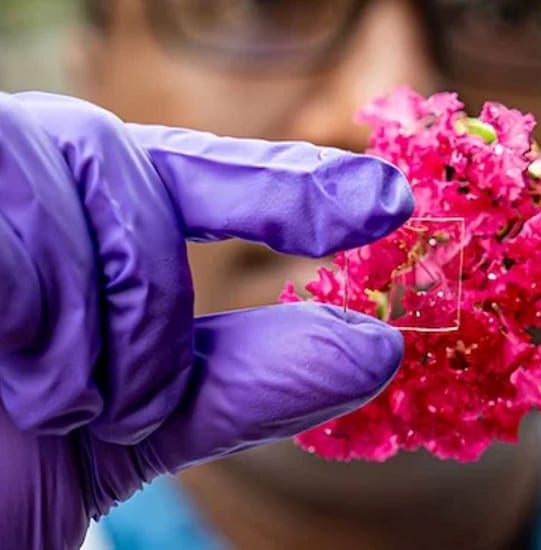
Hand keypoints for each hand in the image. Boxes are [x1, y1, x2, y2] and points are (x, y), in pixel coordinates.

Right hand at [0, 92, 412, 548]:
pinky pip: (19, 239)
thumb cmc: (12, 460)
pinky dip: (37, 321)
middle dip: (155, 313)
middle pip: (141, 184)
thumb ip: (253, 380)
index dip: (296, 183)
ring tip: (57, 409)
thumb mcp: (145, 424)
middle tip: (132, 409)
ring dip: (101, 333)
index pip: (209, 174)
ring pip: (91, 200)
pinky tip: (2, 368)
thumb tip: (377, 346)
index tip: (389, 201)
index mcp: (91, 222)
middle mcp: (36, 184)